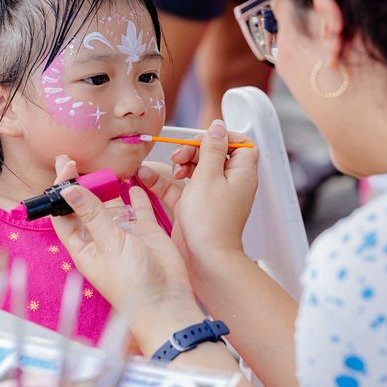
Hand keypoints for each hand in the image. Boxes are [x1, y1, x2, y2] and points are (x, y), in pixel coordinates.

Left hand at [50, 156, 203, 353]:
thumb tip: (69, 190)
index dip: (61, 192)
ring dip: (106, 187)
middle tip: (74, 159)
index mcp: (84, 246)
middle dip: (80, 185)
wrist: (167, 300)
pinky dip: (136, 193)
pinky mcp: (146, 231)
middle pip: (85, 206)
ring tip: (101, 166)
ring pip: (112, 204)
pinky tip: (133, 178)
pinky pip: (139, 207)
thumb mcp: (108, 244)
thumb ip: (92, 214)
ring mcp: (124, 234)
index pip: (64, 215)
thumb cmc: (132, 283)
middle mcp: (102, 238)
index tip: (65, 168)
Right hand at [137, 121, 257, 265]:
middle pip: (212, 154)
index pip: (239, 144)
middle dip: (194, 149)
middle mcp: (228, 183)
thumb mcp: (209, 176)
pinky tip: (146, 176)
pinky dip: (164, 182)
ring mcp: (210, 196)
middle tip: (181, 156)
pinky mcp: (193, 207)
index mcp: (241, 173)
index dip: (221, 137)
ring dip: (179, 164)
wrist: (205, 260)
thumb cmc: (211, 221)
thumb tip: (218, 126)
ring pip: (194, 169)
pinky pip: (178, 188)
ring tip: (172, 169)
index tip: (204, 140)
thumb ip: (211, 149)